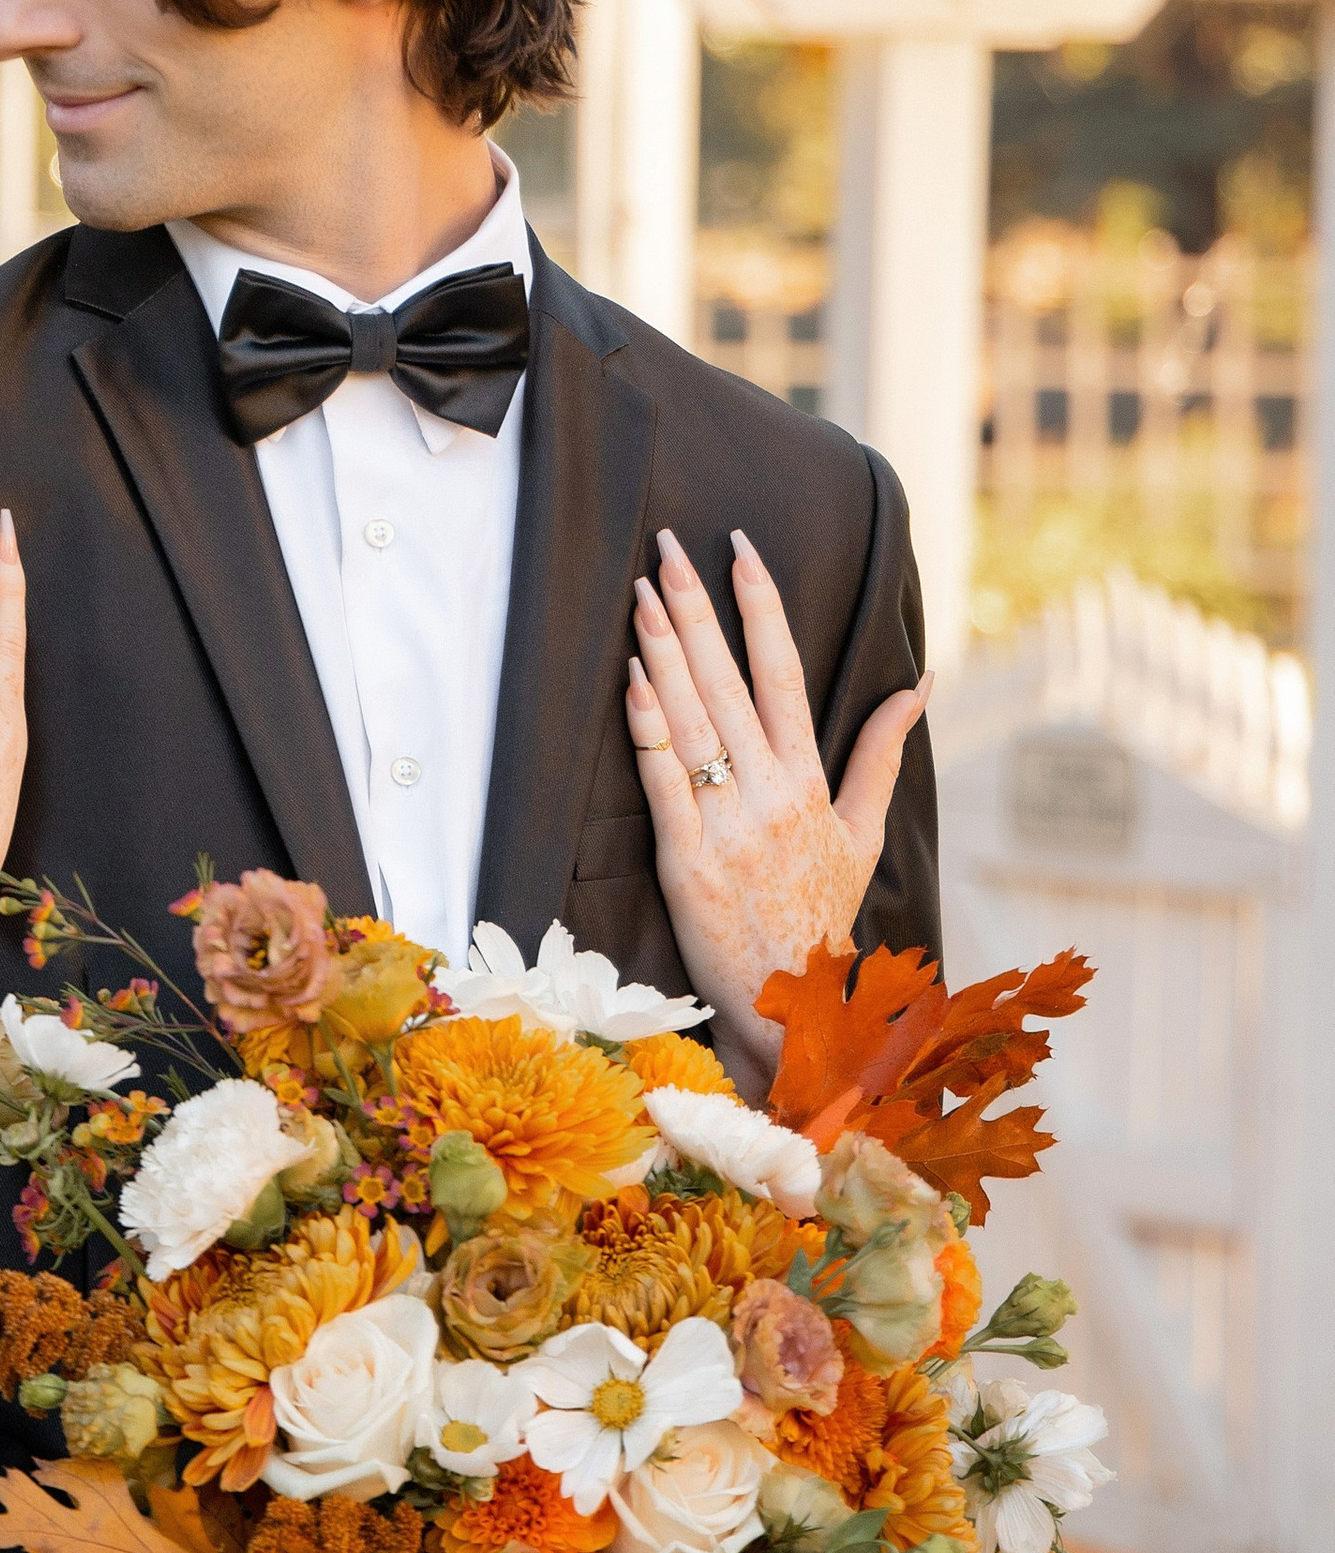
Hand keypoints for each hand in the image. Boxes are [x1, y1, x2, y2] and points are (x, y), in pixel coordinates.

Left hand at [626, 524, 929, 1080]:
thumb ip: (883, 753)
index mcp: (811, 779)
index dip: (762, 605)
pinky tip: (632, 679)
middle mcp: (773, 793)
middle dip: (697, 608)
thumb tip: (920, 682)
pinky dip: (648, 729)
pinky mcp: (686, 860)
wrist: (797, 1005)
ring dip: (664, 651)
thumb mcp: (864, 832)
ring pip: (693, 721)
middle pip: (729, 682)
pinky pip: (664, 782)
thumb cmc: (823, 913)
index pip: (786, 672)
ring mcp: (728, 825)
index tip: (738, 547)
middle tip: (665, 546)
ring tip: (641, 592)